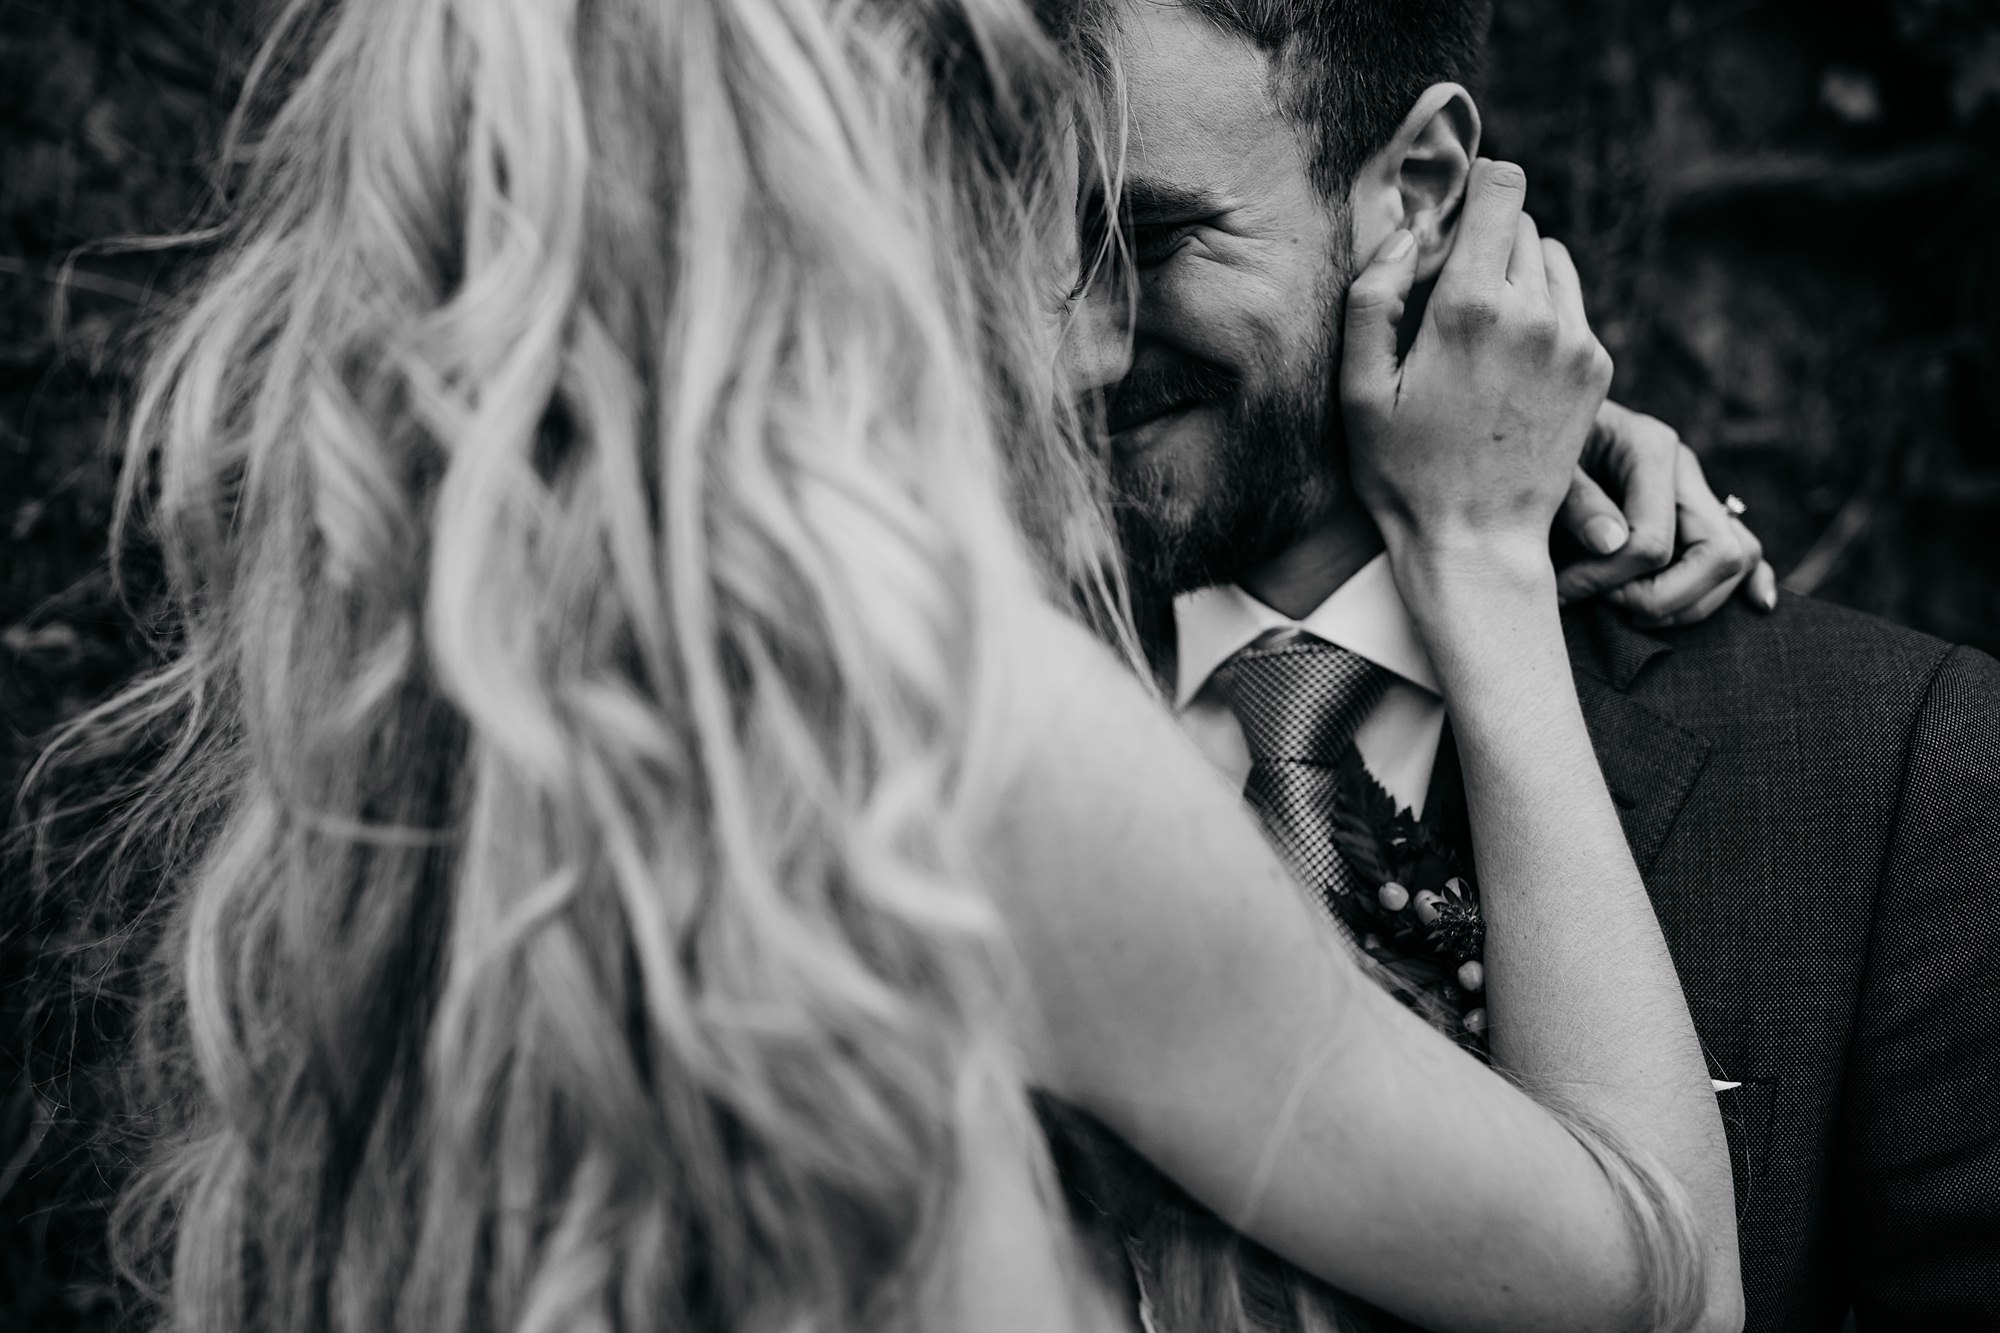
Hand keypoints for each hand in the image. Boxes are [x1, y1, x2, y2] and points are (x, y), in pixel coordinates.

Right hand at [1342, 159, 1612, 579]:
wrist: (1478, 543)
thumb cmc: (1404, 473)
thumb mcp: (1357, 390)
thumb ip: (1371, 299)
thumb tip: (1401, 235)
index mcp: (1471, 308)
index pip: (1503, 188)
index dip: (1476, 186)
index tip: (1449, 213)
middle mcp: (1534, 314)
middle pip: (1523, 223)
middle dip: (1485, 240)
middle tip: (1445, 291)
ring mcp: (1574, 341)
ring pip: (1553, 261)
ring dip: (1517, 272)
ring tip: (1478, 327)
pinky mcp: (1596, 369)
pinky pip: (1571, 307)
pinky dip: (1542, 314)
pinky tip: (1505, 362)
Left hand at [1556, 402, 1776, 621]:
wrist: (1535, 419)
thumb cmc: (1532, 444)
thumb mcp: (1545, 466)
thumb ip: (1576, 501)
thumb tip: (1612, 544)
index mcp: (1651, 447)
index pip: (1653, 543)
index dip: (1608, 580)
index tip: (1563, 590)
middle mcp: (1685, 469)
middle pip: (1718, 553)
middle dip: (1662, 599)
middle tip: (1607, 606)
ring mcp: (1698, 490)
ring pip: (1737, 558)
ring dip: (1689, 603)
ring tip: (1629, 613)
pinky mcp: (1698, 510)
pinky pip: (1747, 548)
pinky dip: (1752, 581)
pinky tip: (1756, 606)